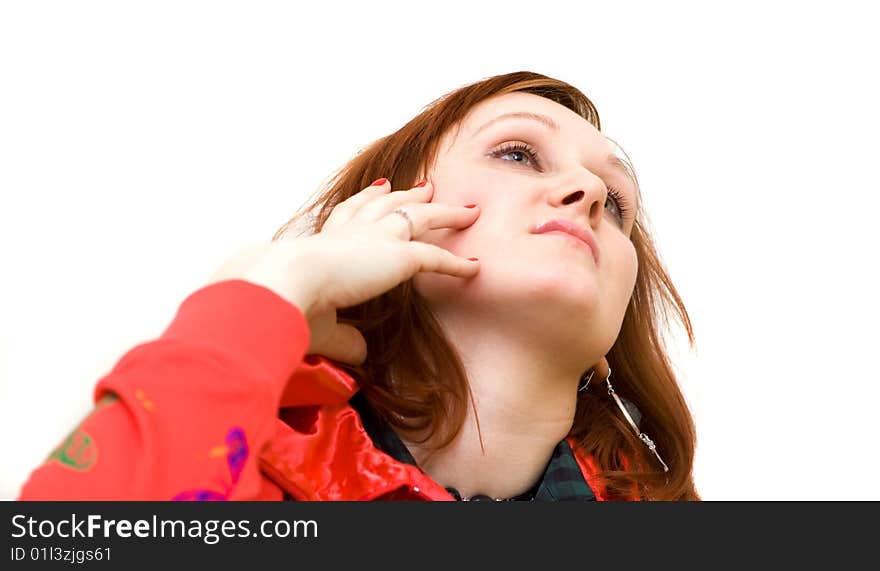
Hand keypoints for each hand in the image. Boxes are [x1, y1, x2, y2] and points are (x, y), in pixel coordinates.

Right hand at [207, 178, 480, 364]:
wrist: (286, 285)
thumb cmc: (288, 304)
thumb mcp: (318, 322)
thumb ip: (343, 336)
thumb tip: (361, 352)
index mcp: (324, 241)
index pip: (350, 215)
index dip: (365, 203)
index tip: (377, 192)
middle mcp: (352, 232)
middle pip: (388, 205)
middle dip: (407, 195)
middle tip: (425, 187)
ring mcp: (377, 239)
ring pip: (419, 217)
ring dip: (443, 211)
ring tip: (464, 209)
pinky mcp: (399, 256)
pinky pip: (437, 258)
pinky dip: (457, 263)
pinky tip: (474, 266)